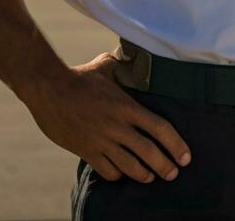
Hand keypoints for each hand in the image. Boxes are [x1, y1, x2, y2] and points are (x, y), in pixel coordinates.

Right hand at [23, 51, 190, 183]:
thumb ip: (125, 67)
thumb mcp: (108, 66)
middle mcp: (117, 126)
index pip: (160, 128)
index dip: (176, 145)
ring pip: (129, 167)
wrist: (48, 88)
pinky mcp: (85, 150)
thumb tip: (137, 58)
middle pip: (149, 153)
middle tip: (173, 174)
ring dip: (144, 175)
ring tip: (151, 177)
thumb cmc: (80, 76)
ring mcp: (101, 141)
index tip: (186, 156)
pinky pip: (107, 171)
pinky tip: (121, 172)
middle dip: (165, 167)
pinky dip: (117, 175)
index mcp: (127, 106)